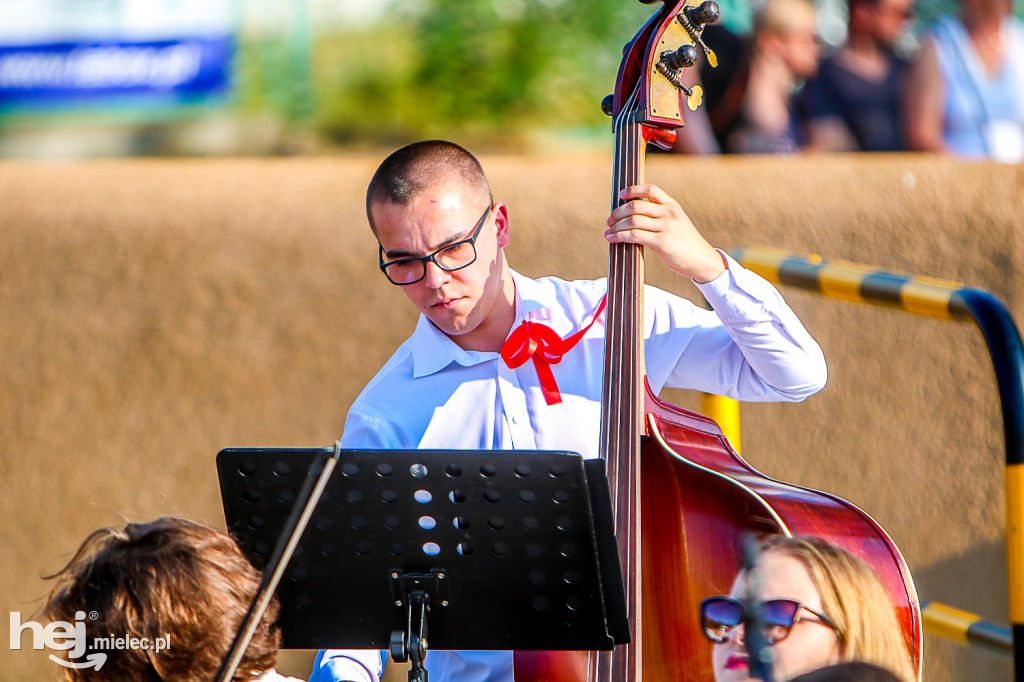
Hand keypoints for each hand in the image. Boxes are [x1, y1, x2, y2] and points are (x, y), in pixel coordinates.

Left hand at [605, 184, 725, 283]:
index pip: (651, 189)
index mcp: (672, 206)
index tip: (621, 196)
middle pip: (636, 206)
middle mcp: (669, 213)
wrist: (702, 260)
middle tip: (610, 221)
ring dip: (616, 226)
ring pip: (632, 221)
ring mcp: (666, 227)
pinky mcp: (661, 242)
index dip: (633, 190)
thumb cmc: (686, 244)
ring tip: (608, 232)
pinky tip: (612, 239)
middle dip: (618, 213)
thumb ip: (661, 216)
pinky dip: (619, 236)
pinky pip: (634, 235)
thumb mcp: (677, 223)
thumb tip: (634, 217)